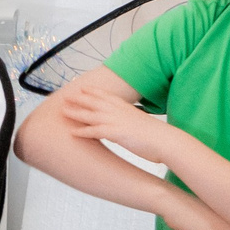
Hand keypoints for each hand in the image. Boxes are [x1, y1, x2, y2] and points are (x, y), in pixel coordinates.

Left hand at [58, 83, 182, 164]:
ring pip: (91, 115)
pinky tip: (72, 133)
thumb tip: (126, 127)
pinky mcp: (116, 133)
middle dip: (79, 99)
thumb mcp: (142, 124)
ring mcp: (117, 121)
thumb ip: (131, 122)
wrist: (167, 141)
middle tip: (65, 96)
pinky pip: (94, 131)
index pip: (107, 96)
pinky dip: (82, 132)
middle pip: (95, 102)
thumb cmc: (157, 136)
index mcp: (126, 108)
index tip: (83, 87)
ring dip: (76, 113)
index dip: (94, 91)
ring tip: (63, 111)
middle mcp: (119, 112)